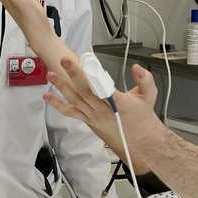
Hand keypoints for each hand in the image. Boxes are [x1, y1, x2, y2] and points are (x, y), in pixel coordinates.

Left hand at [45, 59, 161, 172]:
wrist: (137, 136)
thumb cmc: (140, 114)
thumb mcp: (150, 95)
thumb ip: (145, 79)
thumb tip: (136, 67)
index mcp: (119, 104)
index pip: (105, 89)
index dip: (96, 76)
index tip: (89, 64)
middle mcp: (103, 110)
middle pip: (86, 90)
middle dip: (74, 74)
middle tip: (65, 61)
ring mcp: (93, 115)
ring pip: (75, 100)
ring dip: (62, 87)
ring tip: (51, 74)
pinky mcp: (87, 119)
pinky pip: (70, 112)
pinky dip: (58, 105)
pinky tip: (48, 96)